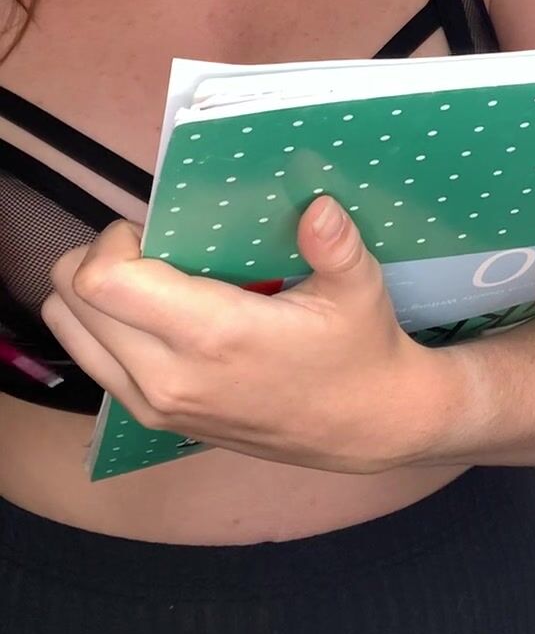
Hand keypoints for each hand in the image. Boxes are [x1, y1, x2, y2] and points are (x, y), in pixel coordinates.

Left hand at [40, 196, 455, 472]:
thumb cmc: (359, 350)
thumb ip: (335, 243)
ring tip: (148, 281)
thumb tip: (317, 205)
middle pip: (71, 300)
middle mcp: (168, 376)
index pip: (103, 281)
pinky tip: (157, 317)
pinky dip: (104, 327)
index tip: (153, 230)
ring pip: (68, 330)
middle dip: (99, 258)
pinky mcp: (152, 420)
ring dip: (92, 294)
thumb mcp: (359, 288)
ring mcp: (154, 404)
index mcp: (213, 336)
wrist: (365, 427)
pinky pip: (92, 360)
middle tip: (152, 249)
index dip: (113, 241)